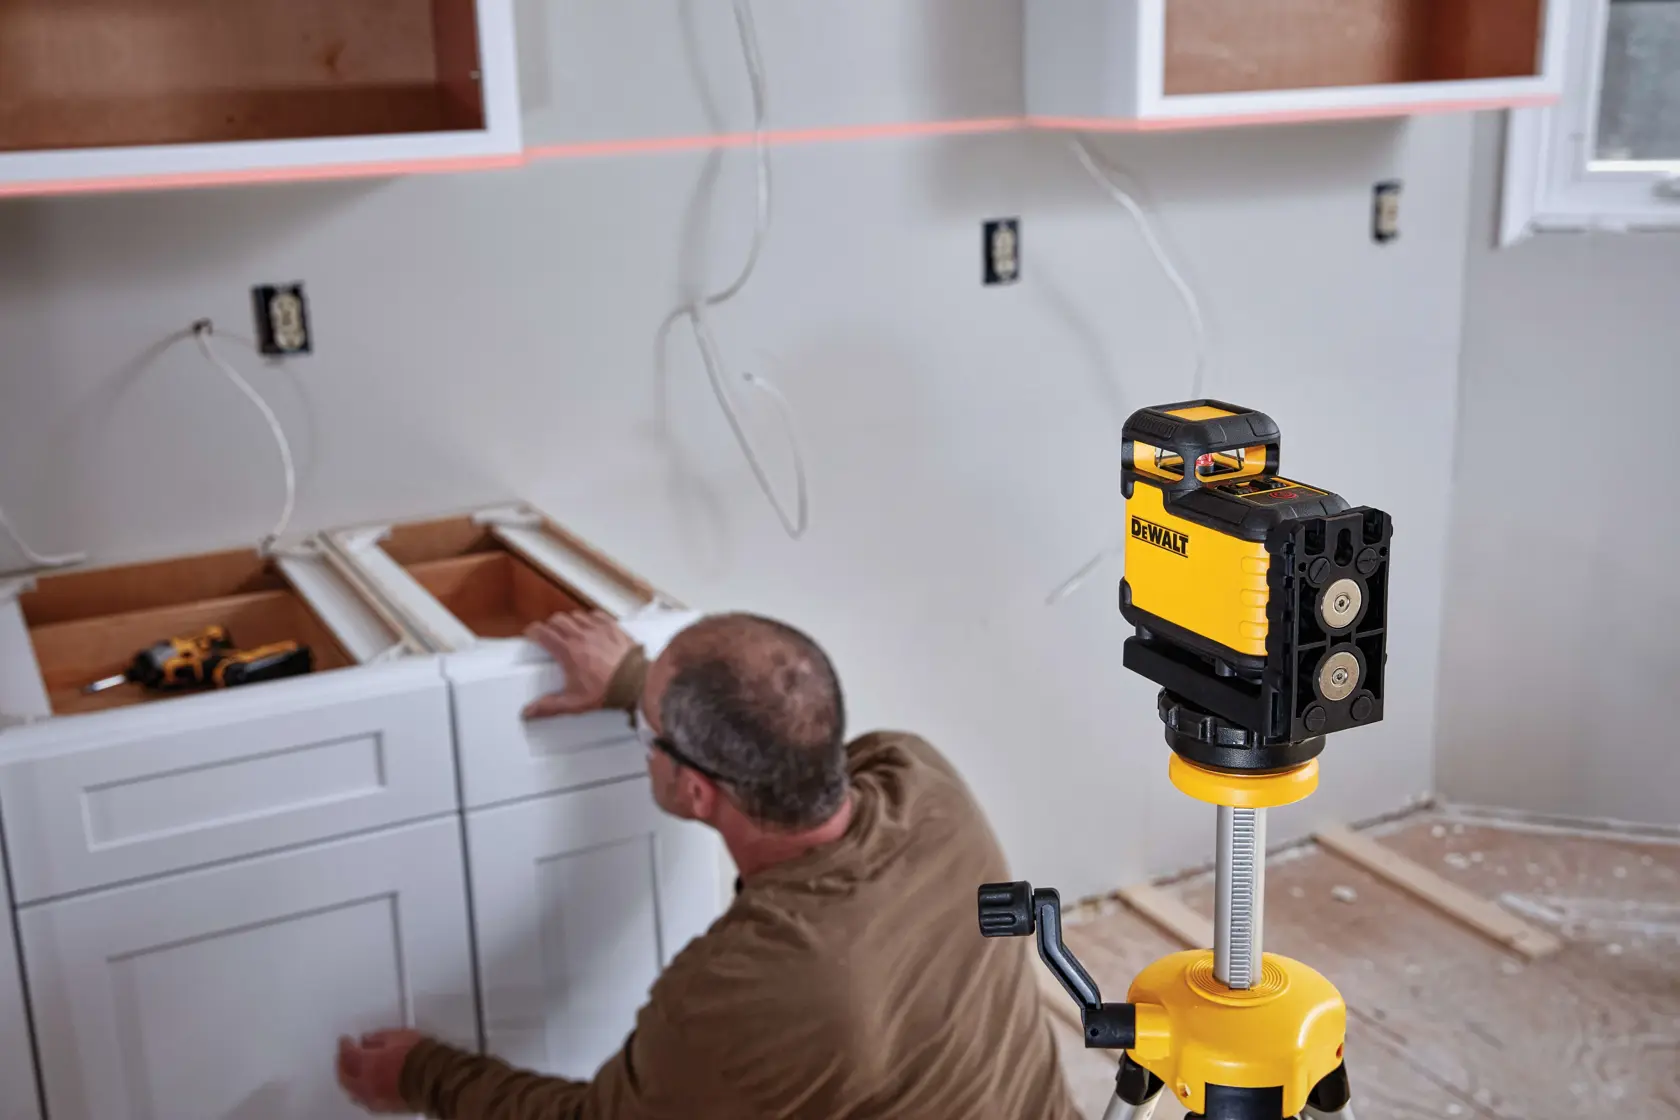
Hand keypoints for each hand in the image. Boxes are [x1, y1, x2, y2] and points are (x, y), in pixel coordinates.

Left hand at [336, 1029, 421, 1112]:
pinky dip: (364, 1091)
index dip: (345, 1045)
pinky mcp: (386, 1108)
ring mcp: (375, 1098)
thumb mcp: (399, 1036)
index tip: (346, 1041)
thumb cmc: (421, 1058)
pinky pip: (367, 1100)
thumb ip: (378, 1037)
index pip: (347, 1054)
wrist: (437, 1078)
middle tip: (344, 1056)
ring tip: (354, 1071)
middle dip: (342, 1065)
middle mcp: (366, 1084)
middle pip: (345, 1076)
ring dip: (351, 1080)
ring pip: (354, 1091)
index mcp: (366, 1065)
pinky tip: (368, 1086)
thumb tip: (368, 1040)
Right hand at [522, 609, 636, 719]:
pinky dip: (590, 618)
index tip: (531, 633)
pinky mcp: (613, 627)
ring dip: (569, 621)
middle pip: (558, 620)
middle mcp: (581, 636)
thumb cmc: (607, 691)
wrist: (636, 682)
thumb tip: (529, 711)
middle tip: (550, 634)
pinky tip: (590, 625)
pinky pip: (596, 615)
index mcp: (568, 651)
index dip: (534, 631)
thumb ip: (550, 706)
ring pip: (576, 616)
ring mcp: (598, 629)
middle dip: (550, 625)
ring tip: (569, 630)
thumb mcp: (575, 703)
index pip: (543, 633)